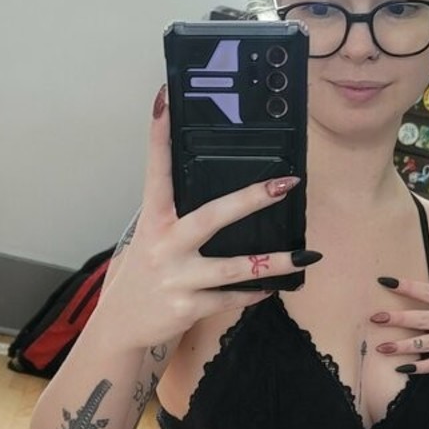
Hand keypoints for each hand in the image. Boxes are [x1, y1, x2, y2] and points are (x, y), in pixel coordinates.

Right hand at [96, 86, 317, 349]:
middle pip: (212, 216)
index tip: (165, 97)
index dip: (158, 134)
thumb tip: (221, 200)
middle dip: (251, 199)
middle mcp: (163, 245)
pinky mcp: (188, 307)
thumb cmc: (143, 279)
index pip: (155, 170)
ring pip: (234, 267)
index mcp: (152, 221)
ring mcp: (176, 278)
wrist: (121, 330)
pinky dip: (254, 292)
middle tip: (285, 184)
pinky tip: (275, 286)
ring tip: (306, 256)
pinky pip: (231, 297)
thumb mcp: (151, 243)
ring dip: (274, 262)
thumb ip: (177, 221)